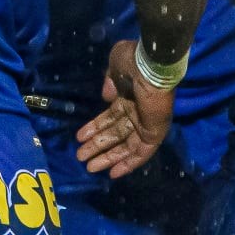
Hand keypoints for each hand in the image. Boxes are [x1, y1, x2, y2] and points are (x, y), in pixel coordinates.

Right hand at [75, 40, 174, 178]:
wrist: (153, 65)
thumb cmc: (134, 62)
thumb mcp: (116, 64)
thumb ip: (110, 80)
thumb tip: (107, 97)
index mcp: (129, 97)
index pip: (110, 117)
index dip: (95, 127)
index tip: (80, 137)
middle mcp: (138, 112)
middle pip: (116, 134)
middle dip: (98, 146)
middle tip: (80, 156)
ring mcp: (147, 123)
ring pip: (126, 146)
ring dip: (108, 157)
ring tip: (89, 167)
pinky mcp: (155, 133)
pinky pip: (141, 153)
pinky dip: (128, 164)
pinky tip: (112, 173)